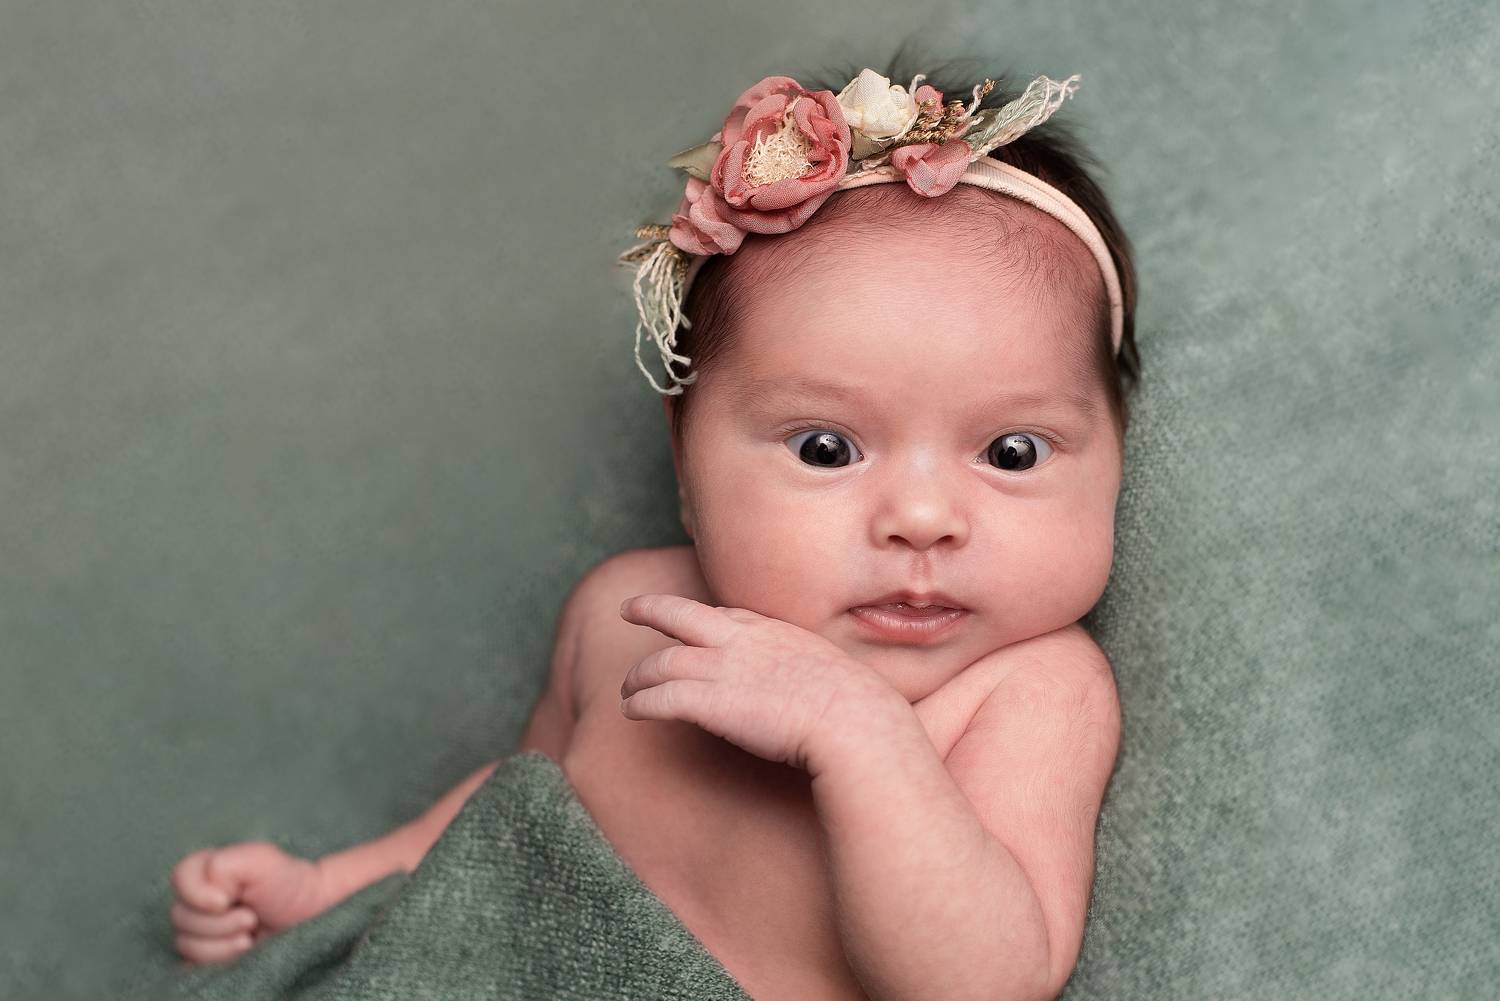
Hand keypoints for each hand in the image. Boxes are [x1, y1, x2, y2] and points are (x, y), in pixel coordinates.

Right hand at [169, 841, 327, 964]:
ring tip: (250, 934)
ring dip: (222, 941)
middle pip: (180, 916)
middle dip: (220, 922)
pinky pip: (192, 963)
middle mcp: (198, 898)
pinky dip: (220, 957)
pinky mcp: (207, 953)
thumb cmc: (287, 883)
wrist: (310, 914)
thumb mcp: (260, 860)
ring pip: (185, 942)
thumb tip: (208, 899)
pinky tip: (244, 949)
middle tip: (251, 917)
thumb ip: (224, 865)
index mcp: (206, 869)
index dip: (198, 894)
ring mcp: (201, 928)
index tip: (226, 900)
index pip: (179, 877)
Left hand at [618, 593, 894, 772]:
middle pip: (681, 614)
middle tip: (629, 609)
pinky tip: (632, 711)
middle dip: (651, 608)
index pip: (727, 614)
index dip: (703, 619)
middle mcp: (742, 641)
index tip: (691, 624)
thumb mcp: (837, 672)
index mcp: (773, 630)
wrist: (852, 719)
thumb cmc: (857, 706)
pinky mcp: (710, 702)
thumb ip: (816, 674)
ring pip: (662, 661)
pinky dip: (641, 702)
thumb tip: (828, 693)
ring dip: (639, 675)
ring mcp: (723, 668)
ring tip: (627, 689)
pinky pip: (661, 697)